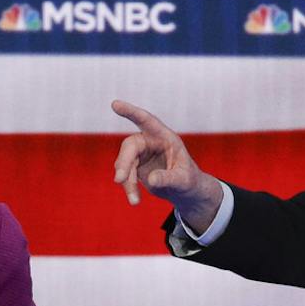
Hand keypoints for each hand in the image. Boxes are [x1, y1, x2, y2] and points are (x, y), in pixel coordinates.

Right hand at [112, 100, 221, 226]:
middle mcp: (151, 142)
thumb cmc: (189, 181)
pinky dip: (128, 187)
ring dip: (126, 181)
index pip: (147, 121)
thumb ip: (169, 178)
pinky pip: (125, 174)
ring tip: (134, 201)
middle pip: (130, 146)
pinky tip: (135, 200)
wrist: (185, 191)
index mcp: (166, 137)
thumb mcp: (184, 180)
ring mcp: (141, 153)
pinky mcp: (135, 166)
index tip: (115, 104)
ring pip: (124, 162)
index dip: (131, 112)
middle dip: (124, 162)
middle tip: (119, 180)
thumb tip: (151, 179)